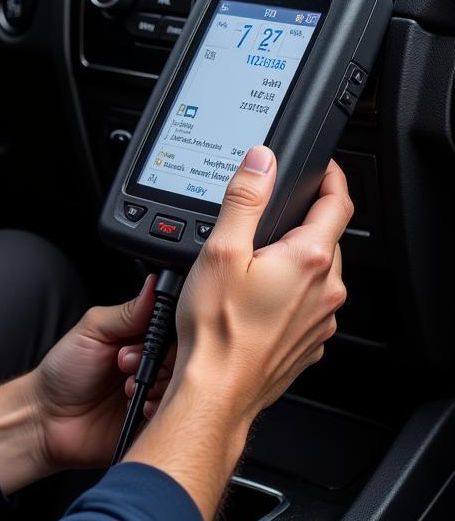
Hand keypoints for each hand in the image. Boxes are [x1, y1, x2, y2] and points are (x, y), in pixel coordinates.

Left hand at [0, 277, 175, 493]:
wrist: (47, 417)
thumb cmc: (65, 370)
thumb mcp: (92, 331)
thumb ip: (127, 312)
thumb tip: (153, 284)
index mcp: (138, 337)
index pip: (172, 328)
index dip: (166, 332)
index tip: (147, 339)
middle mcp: (150, 364)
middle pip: (181, 358)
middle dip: (156, 361)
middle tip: (124, 363)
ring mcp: (153, 394)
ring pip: (180, 386)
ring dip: (155, 386)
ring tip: (126, 388)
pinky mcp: (152, 422)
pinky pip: (171, 415)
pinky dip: (158, 410)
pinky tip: (138, 408)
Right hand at [174, 146, 351, 419]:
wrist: (216, 391)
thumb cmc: (216, 328)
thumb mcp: (221, 249)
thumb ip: (245, 199)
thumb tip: (261, 161)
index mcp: (307, 260)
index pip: (337, 204)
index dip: (331, 177)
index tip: (322, 166)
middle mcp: (324, 290)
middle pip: (325, 237)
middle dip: (302, 219)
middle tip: (268, 212)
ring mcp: (320, 320)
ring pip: (316, 272)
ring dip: (294, 256)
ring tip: (253, 256)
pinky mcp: (308, 342)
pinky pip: (308, 303)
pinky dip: (289, 290)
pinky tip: (255, 295)